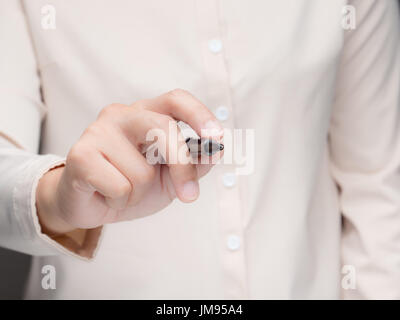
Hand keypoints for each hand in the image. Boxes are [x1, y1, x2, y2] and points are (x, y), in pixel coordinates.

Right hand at [36, 89, 223, 234]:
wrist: (90, 205)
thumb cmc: (131, 185)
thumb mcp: (170, 177)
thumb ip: (194, 164)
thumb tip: (216, 152)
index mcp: (147, 113)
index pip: (176, 99)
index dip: (199, 114)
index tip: (217, 137)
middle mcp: (122, 114)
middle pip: (163, 129)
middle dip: (182, 167)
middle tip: (189, 195)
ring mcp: (98, 131)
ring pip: (142, 172)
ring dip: (140, 194)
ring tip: (124, 191)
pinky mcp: (81, 154)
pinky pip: (120, 187)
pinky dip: (120, 202)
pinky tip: (107, 195)